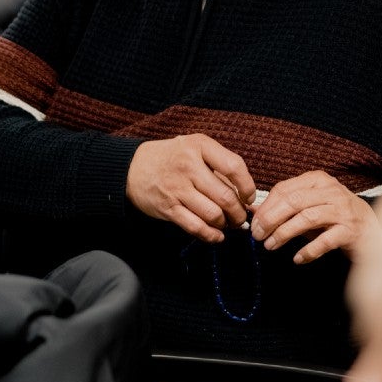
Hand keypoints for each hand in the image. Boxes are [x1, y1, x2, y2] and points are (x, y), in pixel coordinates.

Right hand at [126, 134, 256, 242]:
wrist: (133, 167)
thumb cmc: (171, 158)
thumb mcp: (194, 147)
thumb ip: (218, 164)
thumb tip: (244, 193)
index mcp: (199, 146)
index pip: (234, 166)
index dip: (247, 186)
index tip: (249, 196)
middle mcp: (188, 166)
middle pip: (225, 196)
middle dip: (239, 213)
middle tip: (240, 217)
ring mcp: (177, 188)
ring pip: (213, 214)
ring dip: (226, 224)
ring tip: (227, 223)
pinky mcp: (168, 208)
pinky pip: (196, 227)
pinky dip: (211, 235)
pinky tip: (217, 235)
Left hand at [249, 170, 377, 264]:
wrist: (373, 230)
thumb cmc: (335, 217)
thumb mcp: (309, 206)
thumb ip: (284, 207)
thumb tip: (253, 211)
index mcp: (317, 180)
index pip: (284, 189)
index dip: (266, 206)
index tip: (253, 223)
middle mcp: (331, 191)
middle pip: (293, 201)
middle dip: (271, 219)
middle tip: (257, 235)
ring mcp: (343, 210)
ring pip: (307, 218)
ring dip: (284, 233)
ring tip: (270, 245)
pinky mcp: (351, 231)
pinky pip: (325, 241)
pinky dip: (308, 250)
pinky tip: (297, 258)